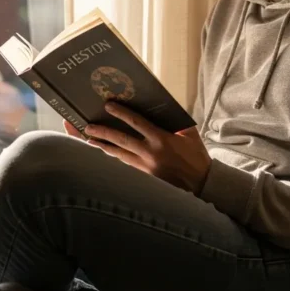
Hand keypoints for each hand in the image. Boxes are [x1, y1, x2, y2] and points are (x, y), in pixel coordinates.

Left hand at [71, 102, 210, 194]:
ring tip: (89, 140)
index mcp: (161, 139)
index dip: (121, 113)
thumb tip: (162, 106)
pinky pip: (126, 164)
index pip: (137, 122)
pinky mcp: (145, 177)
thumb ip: (175, 120)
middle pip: (121, 140)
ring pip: (119, 154)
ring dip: (103, 146)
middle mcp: (150, 153)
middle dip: (103, 132)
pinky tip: (106, 152)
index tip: (108, 106)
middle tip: (88, 126)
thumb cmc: (196, 156)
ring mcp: (146, 166)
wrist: (202, 184)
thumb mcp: (189, 134)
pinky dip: (115, 157)